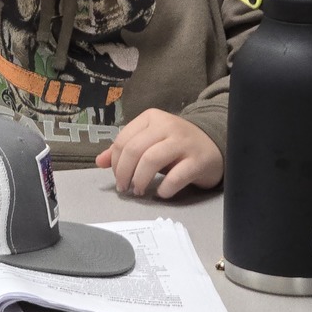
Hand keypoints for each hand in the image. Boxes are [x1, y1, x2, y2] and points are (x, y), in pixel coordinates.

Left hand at [95, 109, 223, 197]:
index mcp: (151, 118)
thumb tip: (99, 161)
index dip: (116, 162)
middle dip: (124, 173)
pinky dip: (164, 188)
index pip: (124, 139)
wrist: (213, 145)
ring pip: (152, 160)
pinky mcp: (198, 160)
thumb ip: (125, 149)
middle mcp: (167, 125)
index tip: (117, 178)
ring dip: (140, 180)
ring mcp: (183, 142)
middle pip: (135, 150)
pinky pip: (176, 176)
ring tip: (138, 190)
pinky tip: (161, 193)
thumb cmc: (175, 144)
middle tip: (124, 188)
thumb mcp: (149, 141)